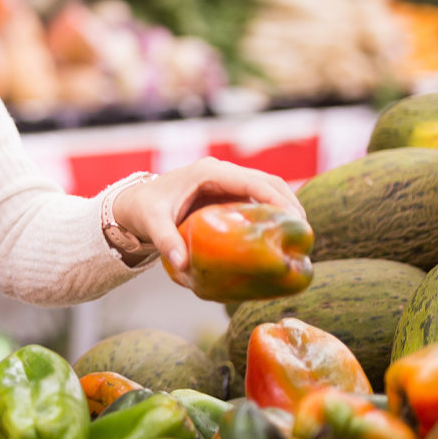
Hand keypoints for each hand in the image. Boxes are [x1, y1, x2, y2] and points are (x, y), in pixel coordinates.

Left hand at [113, 158, 305, 284]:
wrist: (132, 203)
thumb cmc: (142, 209)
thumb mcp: (151, 223)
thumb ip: (166, 241)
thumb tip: (183, 265)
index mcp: (209, 172)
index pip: (255, 181)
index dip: (280, 200)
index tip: (297, 221)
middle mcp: (222, 173)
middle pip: (268, 183)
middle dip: (291, 205)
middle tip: (305, 235)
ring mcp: (226, 183)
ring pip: (266, 191)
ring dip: (285, 210)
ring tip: (299, 239)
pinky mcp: (226, 196)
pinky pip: (255, 202)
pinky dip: (270, 216)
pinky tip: (278, 239)